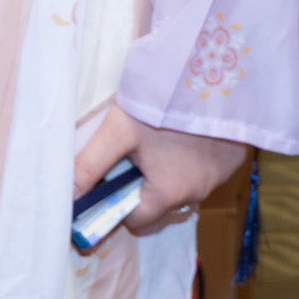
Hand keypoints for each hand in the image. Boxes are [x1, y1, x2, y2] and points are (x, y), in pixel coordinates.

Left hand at [72, 104, 246, 234]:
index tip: (106, 183)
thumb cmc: (166, 106)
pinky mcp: (230, 162)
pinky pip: (201, 174)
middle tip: (127, 160)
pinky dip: (186, 164)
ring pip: (180, 191)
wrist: (218, 78)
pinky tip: (176, 138)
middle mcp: (197, 194)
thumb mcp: (120, 130)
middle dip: (139, 191)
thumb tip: (68, 196)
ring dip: (163, 176)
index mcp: (170, 193)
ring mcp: (218, 179)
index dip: (117, 204)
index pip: (136, 220)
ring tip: (152, 145)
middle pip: (159, 208)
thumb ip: (91, 164)